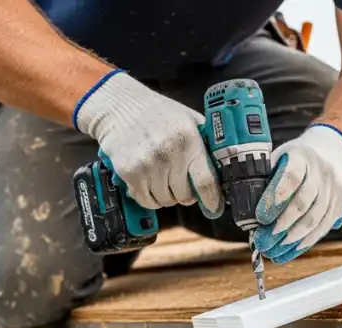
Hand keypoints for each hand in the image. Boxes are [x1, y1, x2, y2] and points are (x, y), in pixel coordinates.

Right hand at [74, 70, 222, 217]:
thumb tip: (222, 169)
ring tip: (162, 179)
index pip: (205, 181)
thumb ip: (204, 142)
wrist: (119, 107)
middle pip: (184, 196)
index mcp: (188, 140)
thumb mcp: (188, 119)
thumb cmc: (158, 113)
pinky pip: (145, 200)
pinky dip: (149, 197)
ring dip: (166, 196)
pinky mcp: (129, 173)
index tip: (214, 206)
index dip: (211, 199)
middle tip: (179, 183)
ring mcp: (147, 165)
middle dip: (185, 194)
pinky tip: (148, 182)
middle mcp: (168, 154)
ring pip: (165, 201)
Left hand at [252, 124, 341, 263]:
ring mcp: (335, 188)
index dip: (275, 197)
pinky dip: (305, 242)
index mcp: (302, 156)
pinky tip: (289, 251)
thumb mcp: (277, 159)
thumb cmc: (294, 161)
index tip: (260, 217)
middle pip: (303, 202)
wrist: (331, 153)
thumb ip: (263, 180)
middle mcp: (322, 171)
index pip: (291, 176)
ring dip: (292, 239)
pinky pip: (324, 227)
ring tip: (273, 252)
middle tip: (263, 242)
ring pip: (315, 218)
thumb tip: (243, 211)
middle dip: (282, 225)